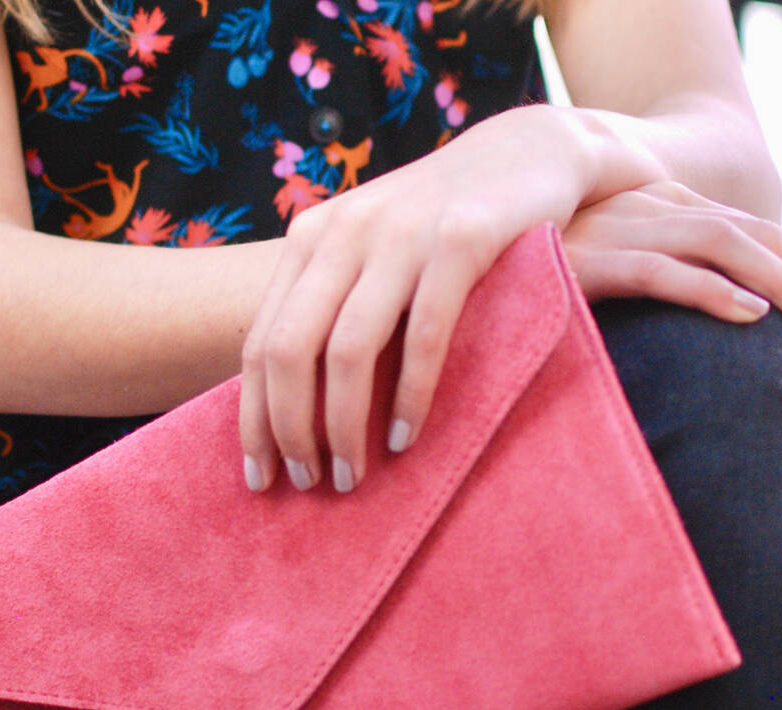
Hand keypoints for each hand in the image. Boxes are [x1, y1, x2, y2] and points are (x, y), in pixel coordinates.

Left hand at [239, 105, 586, 495]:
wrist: (529, 153)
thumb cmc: (441, 225)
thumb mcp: (371, 254)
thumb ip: (332, 305)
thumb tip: (291, 402)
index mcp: (311, 240)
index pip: (259, 341)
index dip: (253, 417)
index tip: (259, 478)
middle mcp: (344, 232)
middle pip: (288, 349)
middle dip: (290, 430)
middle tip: (309, 485)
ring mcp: (401, 232)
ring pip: (348, 349)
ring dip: (343, 426)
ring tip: (350, 476)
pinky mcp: (462, 238)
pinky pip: (423, 335)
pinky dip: (410, 396)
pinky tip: (404, 439)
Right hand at [562, 181, 781, 329]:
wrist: (476, 277)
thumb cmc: (549, 289)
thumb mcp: (612, 274)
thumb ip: (663, 273)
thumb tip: (722, 308)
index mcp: (652, 204)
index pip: (745, 228)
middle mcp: (639, 205)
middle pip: (744, 231)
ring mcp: (612, 228)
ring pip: (717, 241)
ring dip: (773, 281)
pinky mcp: (587, 262)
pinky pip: (662, 271)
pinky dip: (712, 291)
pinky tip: (747, 314)